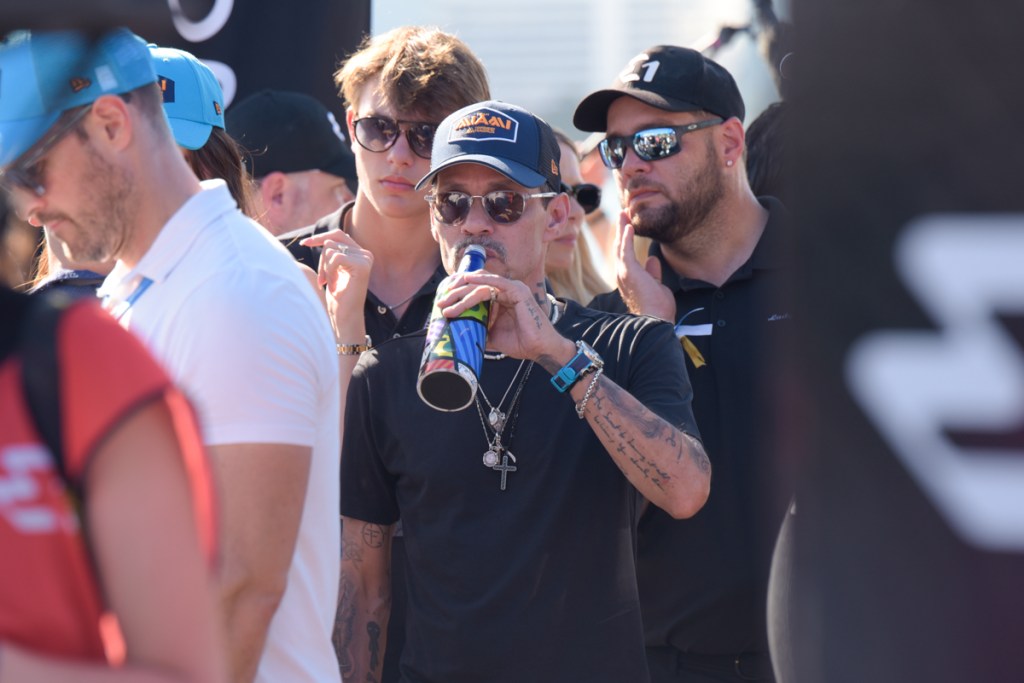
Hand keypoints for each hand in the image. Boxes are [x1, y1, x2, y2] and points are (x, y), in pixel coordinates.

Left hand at [301, 229, 371, 342]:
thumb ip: (332, 253)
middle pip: (332, 241)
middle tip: (322, 280)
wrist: (344, 316)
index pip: (337, 235)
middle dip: (321, 260)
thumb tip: (322, 239)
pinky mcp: (362, 265)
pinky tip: (333, 284)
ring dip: (325, 268)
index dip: (319, 238)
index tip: (303, 244)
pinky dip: (329, 271)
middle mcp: (365, 254)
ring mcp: (365, 258)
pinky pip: (336, 257)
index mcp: (360, 253)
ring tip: (329, 283)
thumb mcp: (332, 270)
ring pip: (331, 249)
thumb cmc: (336, 297)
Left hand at [434, 271, 572, 363]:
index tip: (442, 301)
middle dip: (455, 293)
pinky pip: (495, 284)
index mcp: (501, 296)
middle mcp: (505, 289)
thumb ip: (478, 328)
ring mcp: (512, 288)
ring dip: (461, 294)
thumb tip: (456, 332)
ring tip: (448, 304)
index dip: (458, 292)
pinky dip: (479, 284)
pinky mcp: (517, 291)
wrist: (539, 349)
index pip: (475, 288)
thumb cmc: (520, 342)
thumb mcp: (491, 335)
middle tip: (440, 303)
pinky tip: (466, 286)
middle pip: (474, 285)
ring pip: (480, 285)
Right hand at [614, 212, 675, 321]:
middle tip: (624, 213)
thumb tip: (652, 259)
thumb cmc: (657, 309)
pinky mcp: (628, 272)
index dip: (626, 239)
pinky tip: (629, 226)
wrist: (656, 320)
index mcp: (628, 278)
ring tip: (624, 213)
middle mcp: (622, 275)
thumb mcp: (656, 285)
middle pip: (619, 247)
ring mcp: (623, 273)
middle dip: (621, 229)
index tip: (629, 226)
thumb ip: (652, 272)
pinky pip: (626, 250)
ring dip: (622, 229)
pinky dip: (626, 237)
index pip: (625, 255)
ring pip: (620, 246)